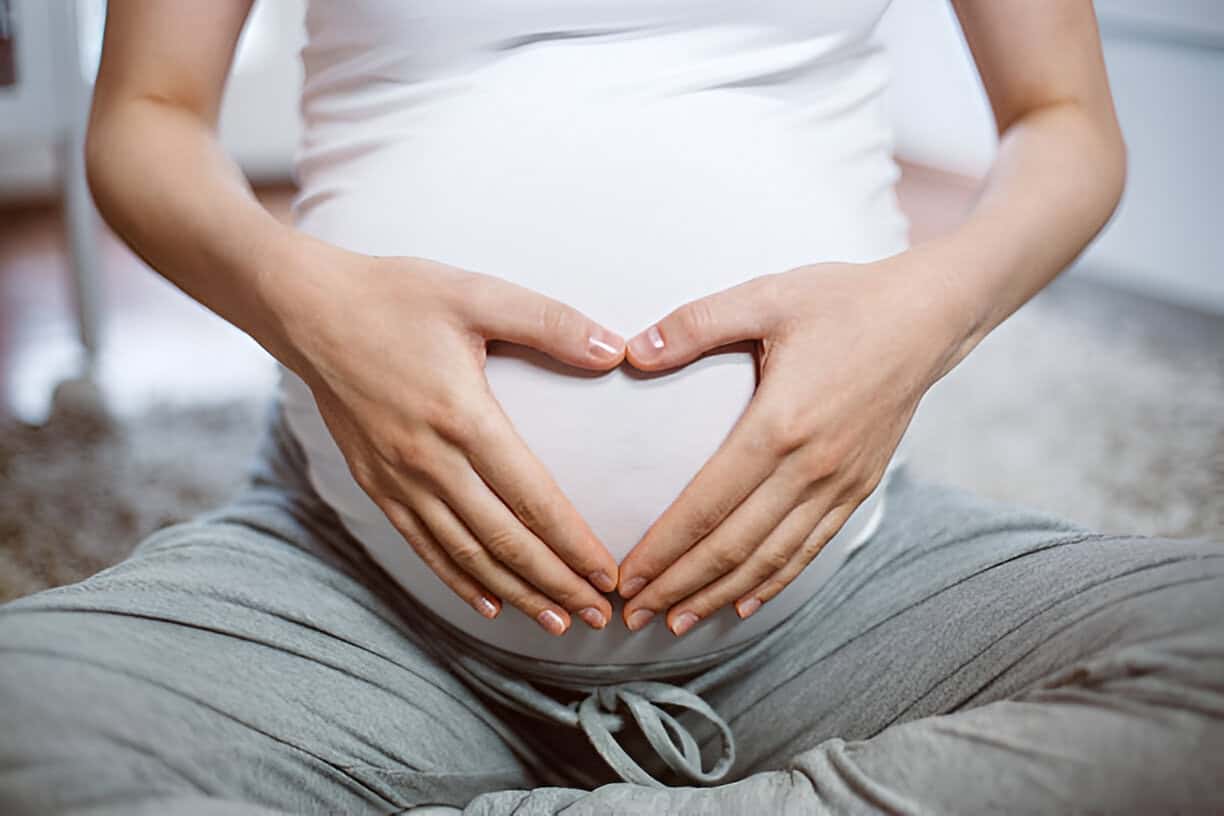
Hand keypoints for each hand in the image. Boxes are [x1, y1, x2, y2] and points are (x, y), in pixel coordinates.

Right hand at [283, 248, 624, 634]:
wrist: (306, 308)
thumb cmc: (396, 295)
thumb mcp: (478, 294)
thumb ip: (551, 323)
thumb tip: (616, 351)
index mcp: (462, 417)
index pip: (532, 498)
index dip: (574, 543)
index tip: (609, 575)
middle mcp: (428, 460)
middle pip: (504, 540)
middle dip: (555, 584)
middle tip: (598, 615)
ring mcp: (396, 477)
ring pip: (464, 553)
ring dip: (513, 592)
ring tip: (555, 621)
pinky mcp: (373, 482)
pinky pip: (421, 544)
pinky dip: (456, 578)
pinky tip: (486, 602)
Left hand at [616, 257, 961, 635]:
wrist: (929, 316)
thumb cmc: (844, 300)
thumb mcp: (767, 297)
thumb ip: (696, 323)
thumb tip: (632, 351)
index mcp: (779, 424)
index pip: (707, 504)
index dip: (663, 549)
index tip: (624, 578)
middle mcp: (810, 467)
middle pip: (733, 546)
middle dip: (677, 587)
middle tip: (631, 616)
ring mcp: (839, 483)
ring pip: (770, 559)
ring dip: (719, 595)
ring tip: (675, 622)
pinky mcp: (858, 487)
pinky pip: (810, 548)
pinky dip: (774, 581)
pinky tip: (744, 603)